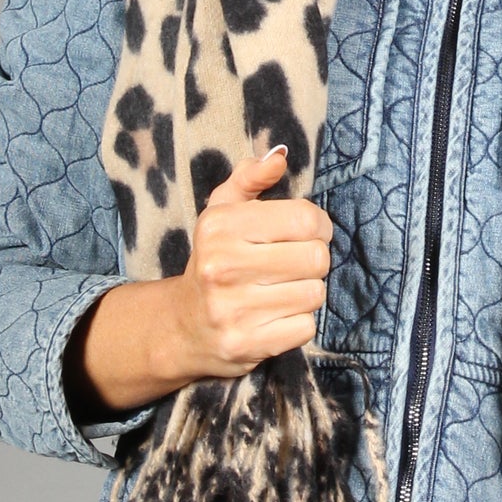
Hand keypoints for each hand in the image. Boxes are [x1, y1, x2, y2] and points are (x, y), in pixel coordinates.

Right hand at [166, 145, 332, 378]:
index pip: (305, 218)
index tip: (308, 232)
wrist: (183, 326)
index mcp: (220, 227)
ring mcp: (233, 309)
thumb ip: (250, 178)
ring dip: (307, 292)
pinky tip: (275, 316)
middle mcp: (223, 267)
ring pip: (315, 293)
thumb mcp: (222, 212)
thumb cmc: (215, 260)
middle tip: (294, 265)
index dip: (319, 225)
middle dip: (313, 261)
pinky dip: (298, 323)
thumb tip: (279, 157)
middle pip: (316, 258)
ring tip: (281, 291)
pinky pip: (306, 327)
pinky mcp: (246, 344)